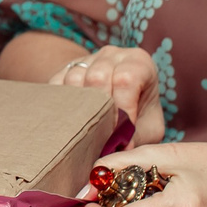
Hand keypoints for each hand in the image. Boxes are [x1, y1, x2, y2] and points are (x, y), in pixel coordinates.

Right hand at [49, 43, 166, 144]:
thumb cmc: (138, 114)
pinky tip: (72, 120)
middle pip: (98, 77)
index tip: (121, 134)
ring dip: (79, 108)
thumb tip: (120, 151)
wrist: (120, 102)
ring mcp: (87, 59)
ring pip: (74, 79)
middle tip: (103, 134)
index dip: (122, 109)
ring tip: (88, 128)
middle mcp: (112, 55)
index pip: (127, 79)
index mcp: (139, 63)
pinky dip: (61, 104)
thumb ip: (138, 136)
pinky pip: (56, 84)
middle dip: (100, 110)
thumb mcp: (149, 126)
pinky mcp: (65, 69)